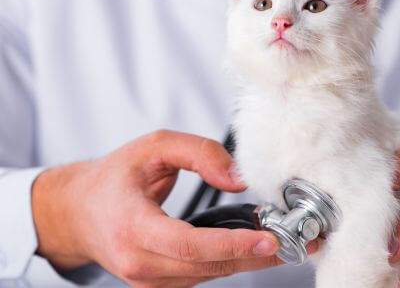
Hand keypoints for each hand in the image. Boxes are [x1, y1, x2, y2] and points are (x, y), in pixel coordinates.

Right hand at [32, 130, 294, 287]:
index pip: (188, 245)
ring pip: (209, 275)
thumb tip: (238, 178)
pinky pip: (201, 276)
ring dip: (248, 260)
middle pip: (208, 267)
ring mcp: (147, 280)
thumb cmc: (115, 178)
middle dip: (257, 255)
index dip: (231, 245)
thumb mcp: (154, 147)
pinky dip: (229, 261)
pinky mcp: (156, 284)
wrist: (80, 211)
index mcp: (132, 226)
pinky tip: (252, 246)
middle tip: (298, 241)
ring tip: (284, 240)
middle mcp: (138, 262)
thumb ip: (198, 153)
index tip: (270, 239)